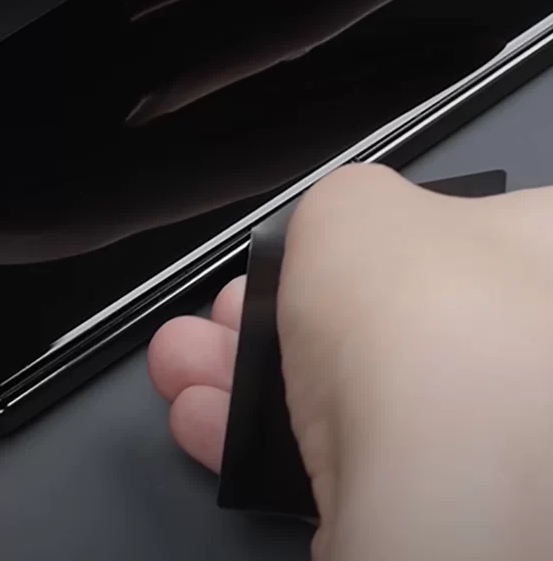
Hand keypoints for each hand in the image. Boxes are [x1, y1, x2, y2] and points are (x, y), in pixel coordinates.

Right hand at [149, 165, 552, 559]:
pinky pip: (332, 453)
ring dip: (244, 372)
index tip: (301, 251)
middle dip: (273, 309)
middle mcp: (522, 343)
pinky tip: (204, 415)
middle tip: (228, 311)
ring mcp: (479, 428)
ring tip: (184, 360)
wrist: (435, 459)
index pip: (452, 228)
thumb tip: (340, 231)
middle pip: (376, 314)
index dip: (363, 238)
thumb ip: (343, 207)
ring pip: (341, 386)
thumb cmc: (419, 305)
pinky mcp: (428, 498)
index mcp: (536, 251)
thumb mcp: (355, 203)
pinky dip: (261, 434)